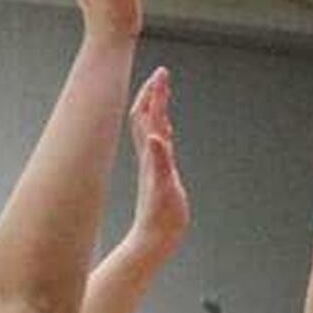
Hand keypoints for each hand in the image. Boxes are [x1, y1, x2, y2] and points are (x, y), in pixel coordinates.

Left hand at [127, 67, 188, 255]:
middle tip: (162, 74)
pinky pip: (157, 145)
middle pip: (146, 116)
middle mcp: (149, 156)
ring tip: (163, 92)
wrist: (154, 239)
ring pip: (150, 128)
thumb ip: (160, 161)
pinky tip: (165, 130)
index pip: (149, 116)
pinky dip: (162, 129)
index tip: (162, 73)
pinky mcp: (158, 174)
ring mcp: (152, 164)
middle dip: (153, 93)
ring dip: (156, 108)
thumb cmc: (160, 218)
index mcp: (151, 155)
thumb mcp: (164, 188)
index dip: (155, 94)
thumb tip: (156, 135)